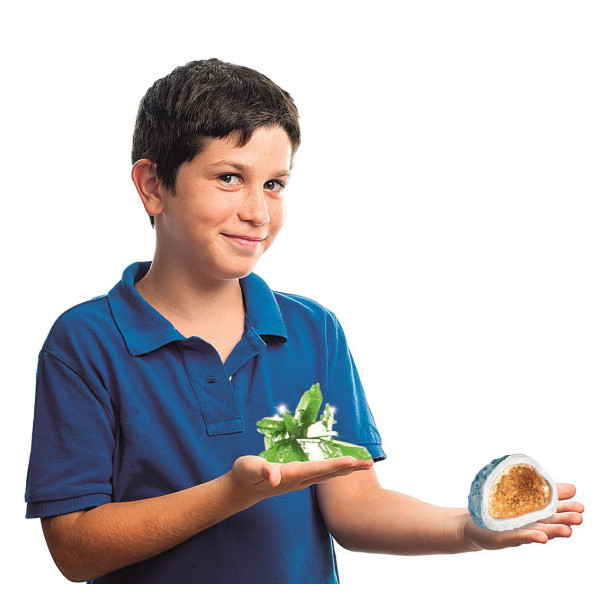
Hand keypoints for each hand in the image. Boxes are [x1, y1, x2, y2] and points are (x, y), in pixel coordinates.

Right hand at [226, 454, 373, 503]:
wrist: (242, 489)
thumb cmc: (245, 474)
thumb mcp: (250, 468)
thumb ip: (262, 470)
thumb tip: (275, 477)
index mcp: (291, 475)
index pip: (317, 469)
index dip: (335, 465)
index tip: (353, 461)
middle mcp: (300, 480)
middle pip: (329, 474)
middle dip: (349, 468)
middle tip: (369, 463)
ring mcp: (301, 481)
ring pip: (328, 475)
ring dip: (347, 469)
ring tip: (364, 464)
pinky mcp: (299, 478)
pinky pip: (322, 473)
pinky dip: (336, 468)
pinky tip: (344, 465)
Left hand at [462, 483, 583, 550]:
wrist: (474, 523)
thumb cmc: (500, 508)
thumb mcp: (522, 496)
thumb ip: (544, 491)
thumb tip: (572, 487)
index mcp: (535, 513)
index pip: (554, 510)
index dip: (567, 509)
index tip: (581, 506)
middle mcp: (530, 524)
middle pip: (550, 523)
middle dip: (565, 521)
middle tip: (579, 518)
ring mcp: (518, 531)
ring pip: (538, 531)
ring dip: (553, 532)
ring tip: (567, 531)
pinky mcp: (505, 537)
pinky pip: (518, 537)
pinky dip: (530, 537)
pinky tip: (542, 537)